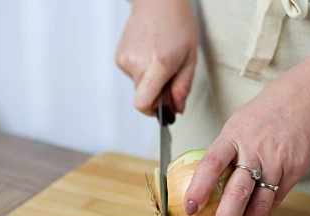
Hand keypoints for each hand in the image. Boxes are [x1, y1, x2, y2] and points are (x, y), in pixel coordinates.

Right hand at [115, 0, 197, 114]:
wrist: (157, 2)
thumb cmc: (177, 25)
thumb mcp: (190, 58)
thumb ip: (183, 87)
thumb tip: (176, 109)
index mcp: (158, 65)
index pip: (143, 103)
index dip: (152, 111)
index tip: (162, 109)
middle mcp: (137, 63)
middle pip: (143, 97)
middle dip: (156, 94)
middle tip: (169, 77)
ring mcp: (125, 60)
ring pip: (138, 86)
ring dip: (150, 80)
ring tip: (159, 59)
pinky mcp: (119, 58)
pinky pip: (132, 75)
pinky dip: (142, 71)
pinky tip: (149, 54)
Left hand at [183, 53, 309, 215]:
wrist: (306, 97)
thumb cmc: (267, 110)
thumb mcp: (237, 123)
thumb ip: (225, 150)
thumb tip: (208, 177)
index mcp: (233, 136)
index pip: (211, 165)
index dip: (199, 188)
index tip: (190, 208)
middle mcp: (254, 150)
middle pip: (237, 192)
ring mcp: (276, 162)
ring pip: (260, 202)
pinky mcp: (294, 170)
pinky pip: (277, 199)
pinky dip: (265, 215)